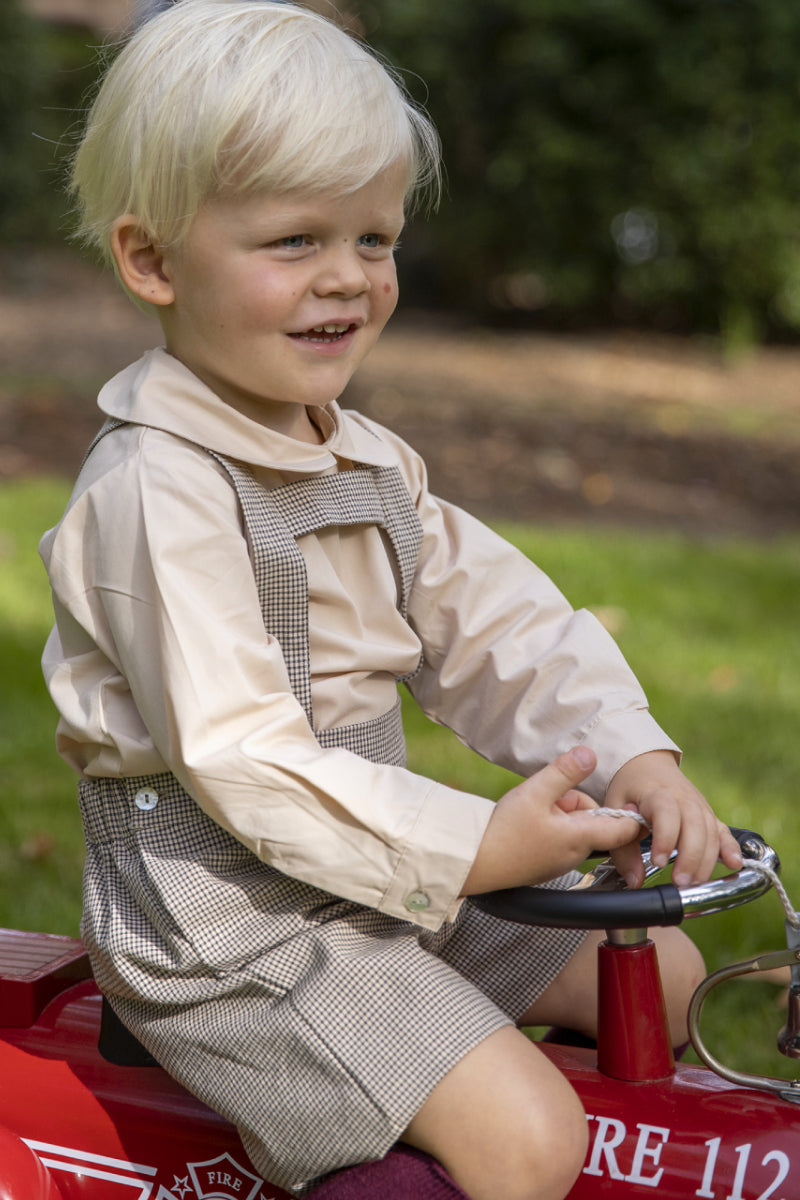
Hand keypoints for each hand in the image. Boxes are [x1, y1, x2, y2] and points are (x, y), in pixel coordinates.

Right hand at [461, 746, 645, 895]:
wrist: (473, 861)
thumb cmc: (502, 831)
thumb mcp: (536, 791)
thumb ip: (565, 771)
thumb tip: (590, 755)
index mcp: (579, 838)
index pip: (624, 830)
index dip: (632, 815)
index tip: (628, 800)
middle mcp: (574, 854)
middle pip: (592, 820)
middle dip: (575, 802)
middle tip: (548, 797)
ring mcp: (558, 861)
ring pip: (573, 827)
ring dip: (559, 813)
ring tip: (532, 810)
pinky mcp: (544, 864)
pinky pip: (558, 838)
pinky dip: (547, 826)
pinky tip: (526, 822)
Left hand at [605, 750, 742, 888]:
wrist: (647, 764)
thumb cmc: (629, 788)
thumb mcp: (616, 811)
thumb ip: (624, 849)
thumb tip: (635, 882)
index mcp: (657, 794)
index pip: (666, 814)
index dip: (665, 838)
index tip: (657, 862)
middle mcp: (684, 798)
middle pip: (695, 826)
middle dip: (690, 856)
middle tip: (679, 881)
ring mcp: (700, 806)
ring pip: (711, 832)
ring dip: (706, 860)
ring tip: (694, 883)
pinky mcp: (708, 815)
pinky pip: (723, 831)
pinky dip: (730, 847)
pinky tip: (734, 864)